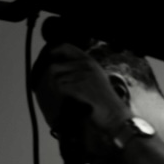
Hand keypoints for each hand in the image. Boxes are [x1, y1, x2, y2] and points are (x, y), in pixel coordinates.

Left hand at [35, 44, 130, 163]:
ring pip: (55, 78)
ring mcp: (83, 76)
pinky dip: (58, 95)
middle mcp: (87, 65)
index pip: (65, 47)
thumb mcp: (96, 79)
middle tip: (51, 88)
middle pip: (55, 66)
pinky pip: (59, 87)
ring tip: (59, 97)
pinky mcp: (80, 87)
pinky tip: (64, 101)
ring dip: (53, 89)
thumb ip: (80, 71)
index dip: (54, 53)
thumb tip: (56, 69)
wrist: (114, 116)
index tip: (49, 61)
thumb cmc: (104, 102)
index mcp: (90, 62)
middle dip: (49, 79)